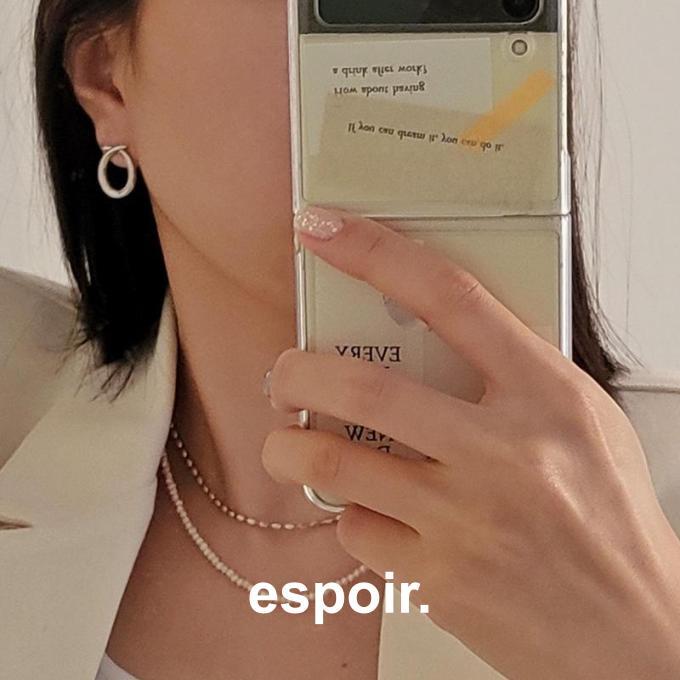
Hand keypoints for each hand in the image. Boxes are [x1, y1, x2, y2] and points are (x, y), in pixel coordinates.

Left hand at [261, 205, 679, 679]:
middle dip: (297, 373)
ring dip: (289, 448)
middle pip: (363, 389)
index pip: (447, 297)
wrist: (635, 631)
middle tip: (283, 373)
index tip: (325, 231)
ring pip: (332, 466)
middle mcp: (500, 452)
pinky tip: (366, 513)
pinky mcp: (438, 577)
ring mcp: (464, 518)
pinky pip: (356, 532)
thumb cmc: (611, 521)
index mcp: (542, 395)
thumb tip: (435, 342)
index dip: (375, 253)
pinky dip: (347, 517)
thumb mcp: (583, 421)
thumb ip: (515, 377)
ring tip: (286, 442)